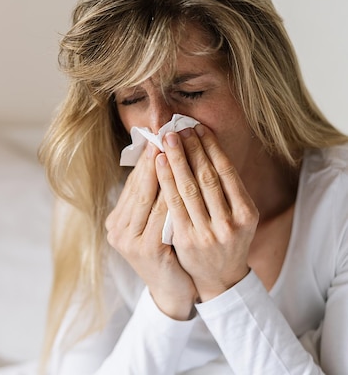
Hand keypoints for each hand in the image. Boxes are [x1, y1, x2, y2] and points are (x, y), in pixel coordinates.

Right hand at [106, 142, 197, 319]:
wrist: (171, 292)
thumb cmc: (166, 254)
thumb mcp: (153, 224)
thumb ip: (152, 199)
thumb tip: (160, 160)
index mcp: (117, 221)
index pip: (133, 183)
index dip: (146, 159)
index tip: (159, 135)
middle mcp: (117, 229)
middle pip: (138, 186)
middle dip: (154, 158)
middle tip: (166, 134)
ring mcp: (128, 240)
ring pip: (148, 197)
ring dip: (163, 170)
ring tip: (175, 148)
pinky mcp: (146, 249)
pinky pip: (161, 215)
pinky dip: (171, 193)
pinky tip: (181, 178)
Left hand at [156, 125, 258, 301]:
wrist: (219, 279)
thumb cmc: (225, 240)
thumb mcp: (236, 217)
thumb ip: (226, 190)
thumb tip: (206, 148)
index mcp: (247, 213)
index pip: (227, 172)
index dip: (212, 147)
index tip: (198, 128)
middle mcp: (230, 223)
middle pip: (207, 176)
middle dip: (192, 149)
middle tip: (178, 127)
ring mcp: (208, 233)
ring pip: (190, 188)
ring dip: (178, 159)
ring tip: (167, 139)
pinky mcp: (187, 239)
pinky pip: (173, 204)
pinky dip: (166, 181)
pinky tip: (159, 163)